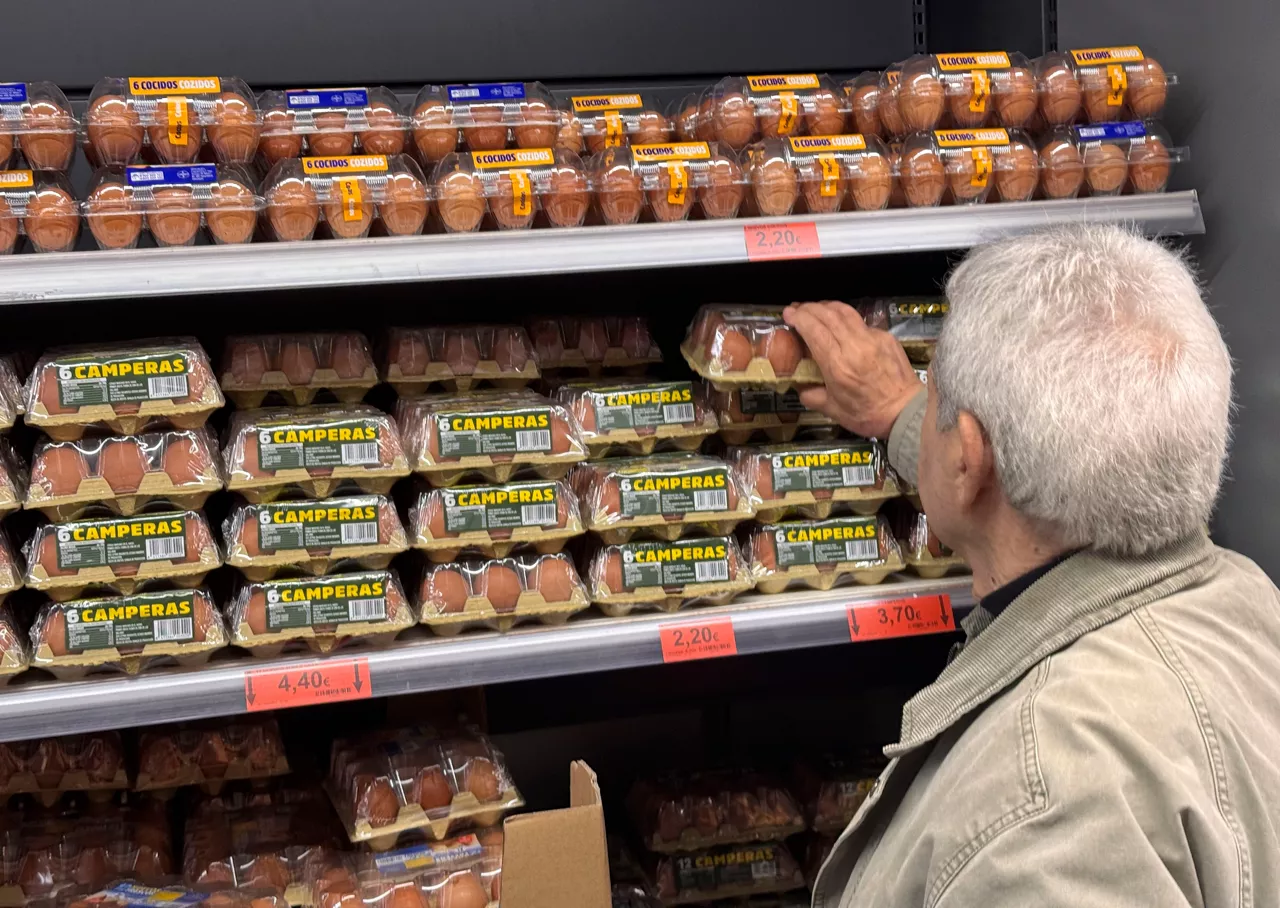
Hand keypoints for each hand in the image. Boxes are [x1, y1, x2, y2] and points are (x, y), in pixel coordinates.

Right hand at [784, 301, 924, 439]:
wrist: (905, 411)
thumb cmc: (868, 414)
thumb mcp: (833, 411)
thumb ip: (812, 396)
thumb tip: (801, 386)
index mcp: (837, 365)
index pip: (814, 330)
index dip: (799, 317)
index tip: (788, 313)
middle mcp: (854, 346)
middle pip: (828, 315)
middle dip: (809, 308)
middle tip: (798, 308)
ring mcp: (872, 338)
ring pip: (845, 312)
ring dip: (827, 306)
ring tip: (816, 309)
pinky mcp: (885, 337)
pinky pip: (861, 322)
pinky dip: (846, 318)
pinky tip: (841, 325)